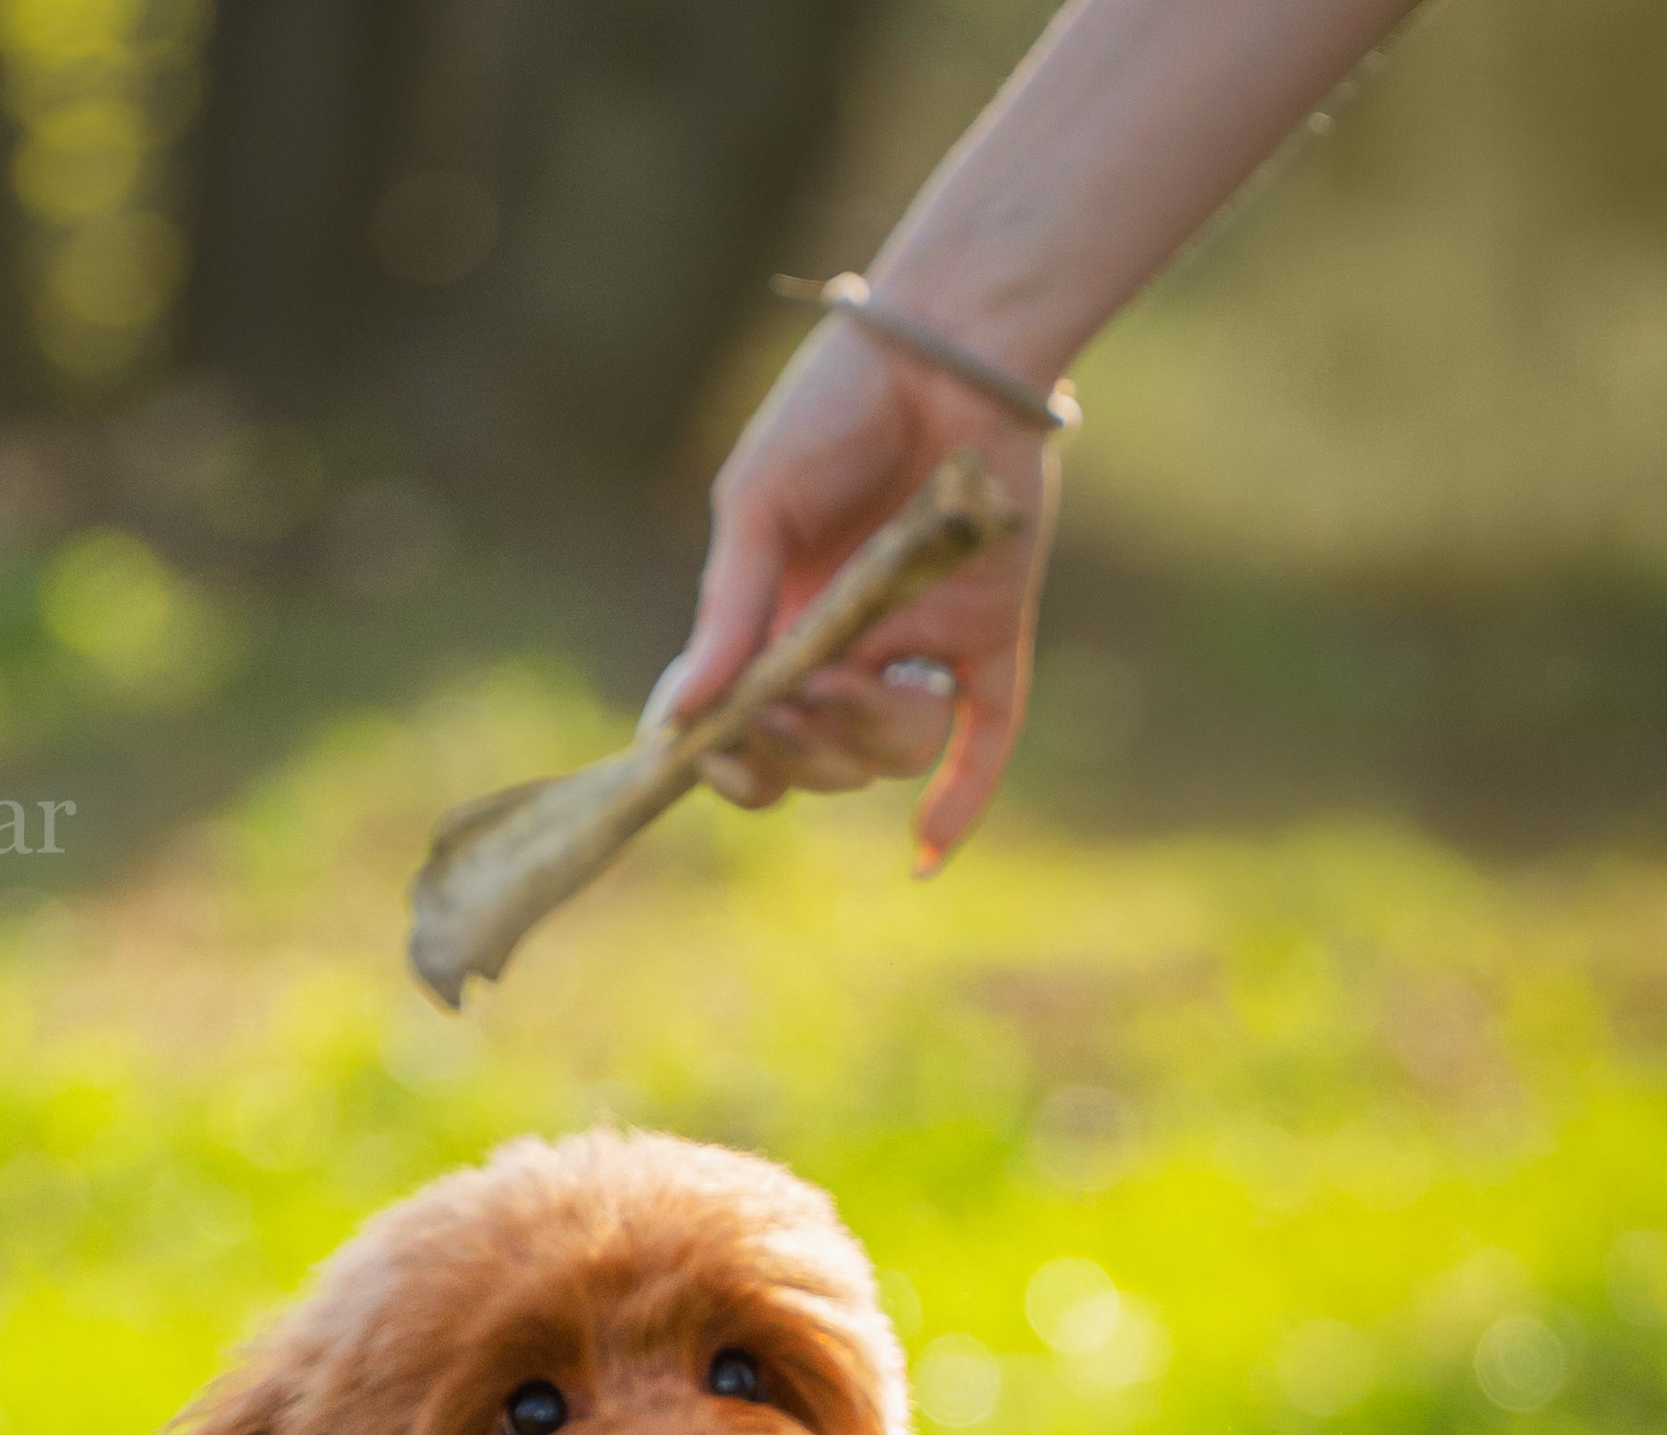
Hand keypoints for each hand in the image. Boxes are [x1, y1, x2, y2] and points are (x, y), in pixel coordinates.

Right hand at [654, 312, 1059, 870]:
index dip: (728, 765)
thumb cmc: (834, 405)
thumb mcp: (758, 505)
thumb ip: (728, 609)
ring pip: (889, 753)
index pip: (743, 734)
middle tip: (794, 695)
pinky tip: (926, 858)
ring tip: (858, 679)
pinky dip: (961, 799)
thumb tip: (679, 721)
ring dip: (865, 738)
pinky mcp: (987, 634)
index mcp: (774, 624)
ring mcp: (916, 649)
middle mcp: (844, 651)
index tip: (714, 759)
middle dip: (799, 748)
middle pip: (815, 761)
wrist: (944, 345)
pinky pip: (983, 737)